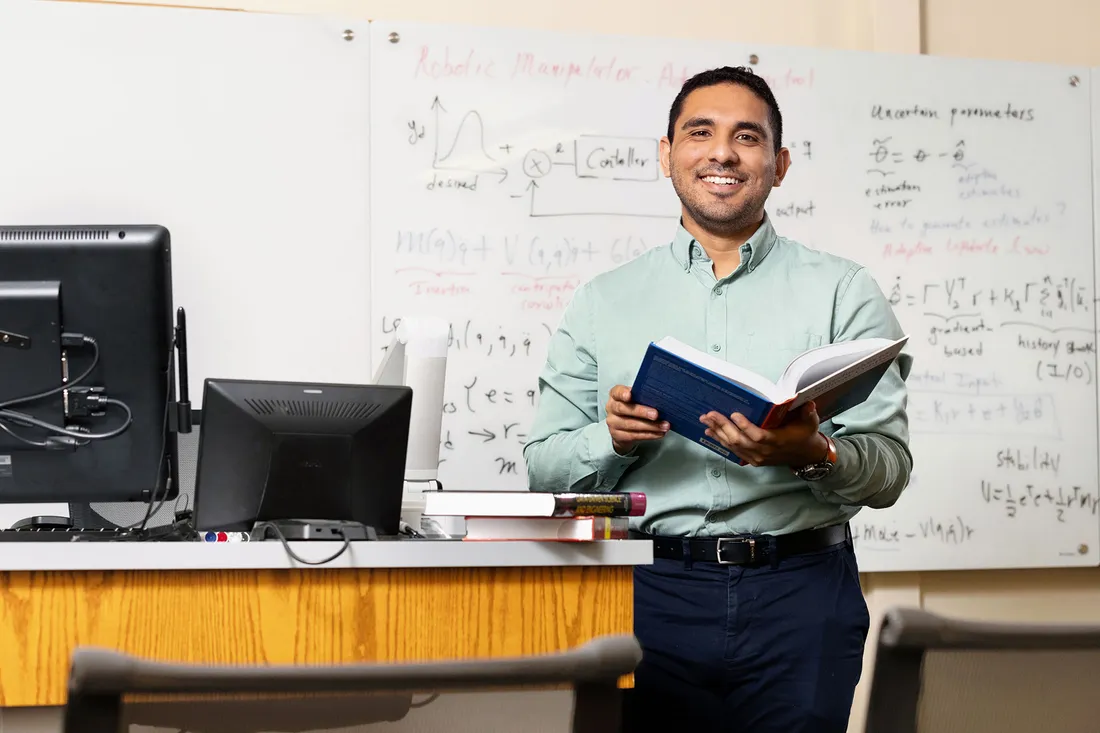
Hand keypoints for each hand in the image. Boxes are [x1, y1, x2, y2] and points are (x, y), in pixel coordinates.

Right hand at [605, 385, 668, 454]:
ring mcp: (613, 423)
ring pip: (631, 424)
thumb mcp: (635, 400)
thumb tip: (662, 399)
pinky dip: (649, 434)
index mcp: (615, 396)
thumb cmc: (632, 409)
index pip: (617, 392)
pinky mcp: (617, 435)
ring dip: (650, 426)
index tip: (630, 395)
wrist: (622, 429)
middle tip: (656, 414)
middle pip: (624, 409)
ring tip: (664, 426)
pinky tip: (659, 433)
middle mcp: (611, 408)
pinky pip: (634, 436)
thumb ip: (643, 397)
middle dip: (641, 412)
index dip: (622, 393)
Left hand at [699, 401, 827, 467]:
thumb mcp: (810, 423)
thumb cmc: (805, 435)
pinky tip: (711, 433)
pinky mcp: (752, 460)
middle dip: (723, 426)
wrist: (805, 455)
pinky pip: (733, 451)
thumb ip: (808, 413)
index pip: (758, 436)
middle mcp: (765, 452)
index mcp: (778, 441)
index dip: (745, 427)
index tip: (734, 414)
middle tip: (710, 414)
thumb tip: (807, 404)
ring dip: (718, 433)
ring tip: (706, 421)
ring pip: (733, 446)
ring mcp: (757, 458)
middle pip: (740, 440)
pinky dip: (721, 441)